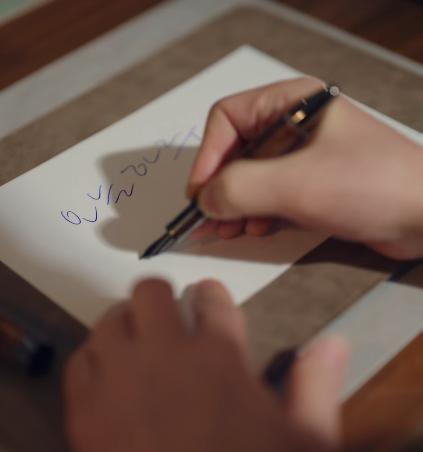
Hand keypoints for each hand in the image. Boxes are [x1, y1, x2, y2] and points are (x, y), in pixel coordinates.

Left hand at [65, 278, 346, 451]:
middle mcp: (164, 354)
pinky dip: (94, 357)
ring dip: (125, 323)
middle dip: (161, 297)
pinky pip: (80, 359)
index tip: (208, 299)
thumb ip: (317, 386)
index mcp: (218, 356)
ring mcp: (119, 379)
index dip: (211, 294)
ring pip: (111, 318)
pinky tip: (107, 372)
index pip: (211, 298)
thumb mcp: (303, 441)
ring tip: (137, 340)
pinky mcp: (85, 411)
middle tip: (168, 316)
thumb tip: (335, 342)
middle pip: (151, 292)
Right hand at [187, 77, 422, 259]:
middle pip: (235, 151)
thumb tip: (204, 201)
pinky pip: (269, 195)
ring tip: (228, 231)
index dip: (207, 155)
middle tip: (207, 221)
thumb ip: (239, 188)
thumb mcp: (296, 184)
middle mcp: (292, 124)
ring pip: (249, 177)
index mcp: (291, 102)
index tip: (199, 194)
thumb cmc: (370, 185)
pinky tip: (255, 230)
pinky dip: (256, 213)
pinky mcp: (310, 185)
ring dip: (234, 205)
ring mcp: (301, 157)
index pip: (227, 118)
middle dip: (219, 188)